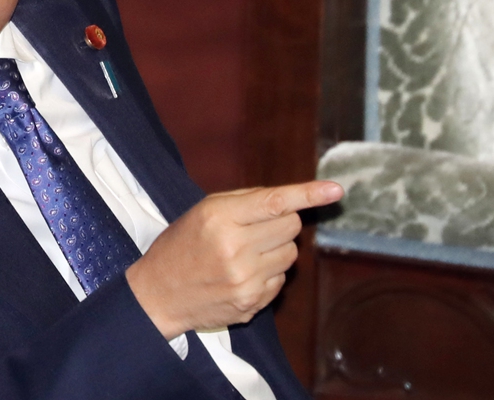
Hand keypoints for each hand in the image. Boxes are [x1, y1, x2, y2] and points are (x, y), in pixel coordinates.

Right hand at [125, 180, 342, 338]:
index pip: (275, 203)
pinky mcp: (252, 303)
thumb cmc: (180, 246)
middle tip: (255, 227)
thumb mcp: (202, 212)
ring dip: (276, 249)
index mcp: (219, 218)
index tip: (335, 190)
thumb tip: (292, 200)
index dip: (308, 194)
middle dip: (280, 222)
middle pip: (290, 226)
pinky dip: (269, 273)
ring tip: (245, 253)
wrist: (158, 294)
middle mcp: (235, 249)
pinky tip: (242, 274)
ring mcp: (246, 280)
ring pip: (291, 254)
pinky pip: (282, 280)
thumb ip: (245, 201)